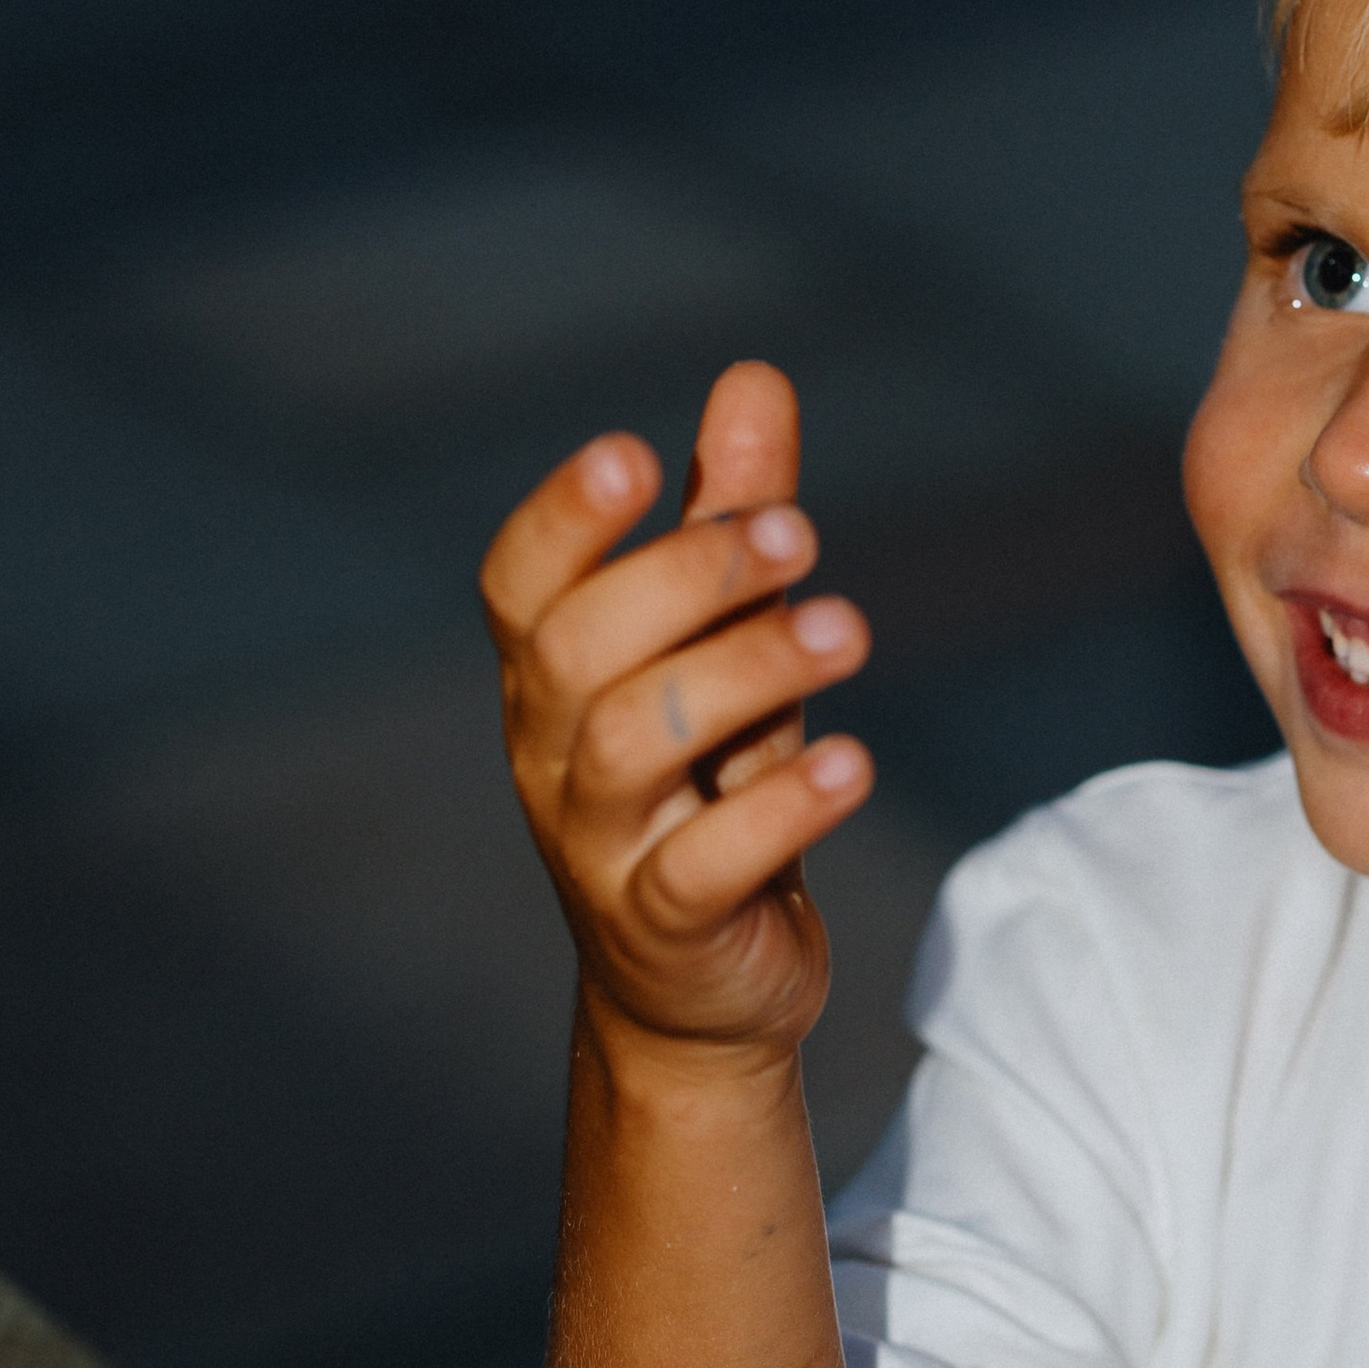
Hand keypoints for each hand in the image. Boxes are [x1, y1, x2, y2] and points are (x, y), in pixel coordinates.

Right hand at [482, 360, 873, 1063]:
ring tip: (852, 629)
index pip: (517, 584)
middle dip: (686, 575)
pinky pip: (700, 865)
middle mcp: (552, 755)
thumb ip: (732, 518)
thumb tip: (753, 377)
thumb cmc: (707, 782)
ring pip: (632, 744)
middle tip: (801, 534)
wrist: (701, 990)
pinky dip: (779, 807)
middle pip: (576, 648)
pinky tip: (849, 760)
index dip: (560, 517)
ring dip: (747, 672)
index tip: (636, 455)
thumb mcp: (726, 645)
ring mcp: (598, 846)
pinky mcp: (665, 927)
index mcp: (551, 676)